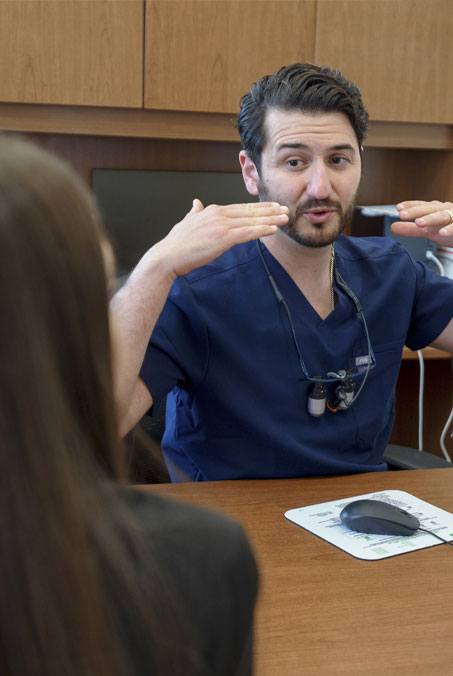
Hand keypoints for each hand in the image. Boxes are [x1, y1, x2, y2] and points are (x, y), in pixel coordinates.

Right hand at [153, 199, 288, 277]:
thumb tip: (195, 203)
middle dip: (270, 210)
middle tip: (286, 209)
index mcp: (212, 211)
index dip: (258, 207)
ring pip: (251, 220)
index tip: (272, 206)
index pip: (240, 208)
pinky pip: (247, 232)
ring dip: (271, 219)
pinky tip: (273, 229)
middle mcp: (218, 214)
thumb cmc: (176, 244)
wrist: (168, 256)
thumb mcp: (186, 223)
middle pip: (250, 212)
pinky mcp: (223, 238)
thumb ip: (194, 213)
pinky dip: (261, 230)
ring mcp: (221, 225)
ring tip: (285, 218)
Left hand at [392, 200, 452, 246]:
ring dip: (430, 218)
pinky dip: (450, 229)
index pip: (421, 206)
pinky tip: (442, 233)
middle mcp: (445, 210)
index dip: (410, 206)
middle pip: (429, 209)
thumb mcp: (429, 231)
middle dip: (416, 211)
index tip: (398, 208)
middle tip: (402, 214)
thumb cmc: (448, 229)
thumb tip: (393, 227)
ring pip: (442, 216)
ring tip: (418, 223)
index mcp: (435, 210)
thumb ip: (412, 229)